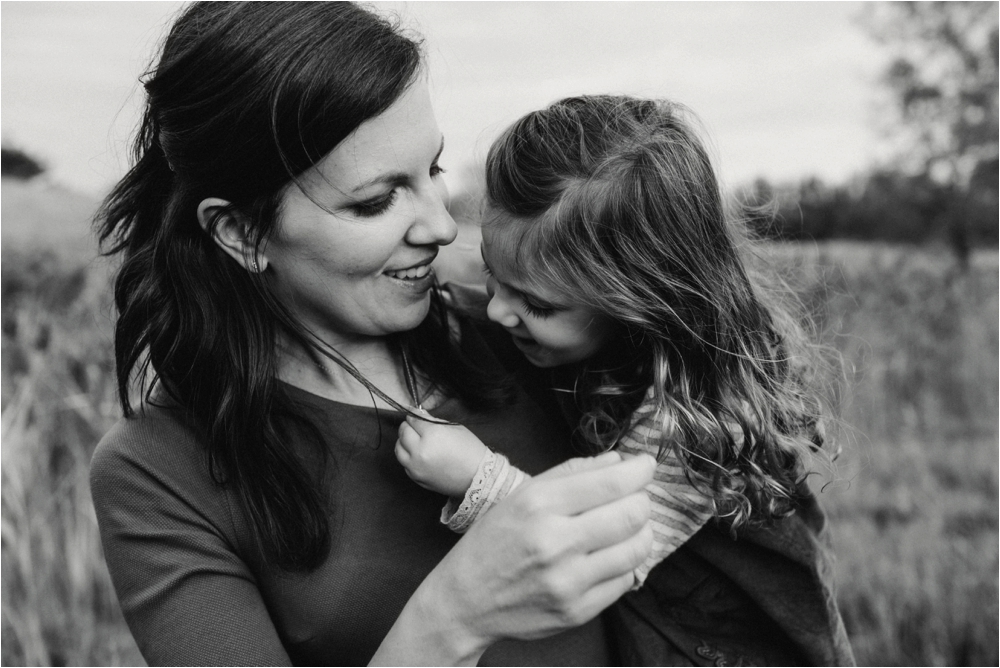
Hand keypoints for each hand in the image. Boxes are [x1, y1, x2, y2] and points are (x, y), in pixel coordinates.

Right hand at [371, 452, 655, 664]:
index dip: (640, 471)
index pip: (611, 483)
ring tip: (626, 526)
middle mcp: (555, 542)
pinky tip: (609, 555)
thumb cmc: (493, 540)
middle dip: (642, 500)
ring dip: (641, 532)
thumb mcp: (522, 495)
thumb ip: (572, 473)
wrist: (465, 600)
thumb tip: (619, 461)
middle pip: (632, 514)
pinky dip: (625, 563)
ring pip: (636, 549)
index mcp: (539, 504)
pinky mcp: (578, 611)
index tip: (646, 465)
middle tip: (635, 498)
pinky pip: (625, 580)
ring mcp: (568, 581)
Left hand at [395, 410, 490, 496]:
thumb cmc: (470, 450)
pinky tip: (416, 454)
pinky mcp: (416, 478)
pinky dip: (407, 456)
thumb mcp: (455, 428)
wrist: (477, 477)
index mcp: (432, 434)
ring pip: (398, 449)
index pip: (413, 420)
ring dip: (403, 441)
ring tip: (412, 439)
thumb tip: (418, 414)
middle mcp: (420, 450)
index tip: (412, 413)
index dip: (413, 415)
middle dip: (407, 426)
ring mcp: (416, 466)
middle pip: (403, 433)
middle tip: (413, 425)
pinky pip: (404, 463)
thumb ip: (434, 421)